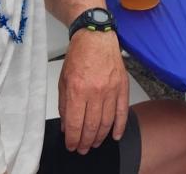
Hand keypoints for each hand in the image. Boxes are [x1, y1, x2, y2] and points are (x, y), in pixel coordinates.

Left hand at [59, 30, 128, 153]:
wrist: (96, 37)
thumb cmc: (79, 55)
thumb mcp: (63, 80)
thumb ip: (64, 105)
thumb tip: (67, 125)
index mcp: (77, 89)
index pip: (75, 124)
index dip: (73, 139)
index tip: (71, 145)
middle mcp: (94, 91)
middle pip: (91, 126)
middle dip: (85, 142)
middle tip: (82, 148)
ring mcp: (110, 90)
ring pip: (106, 122)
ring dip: (100, 137)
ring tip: (95, 143)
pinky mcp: (122, 87)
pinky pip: (122, 112)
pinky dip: (120, 126)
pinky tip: (115, 136)